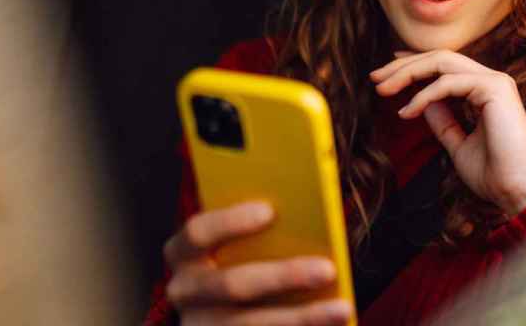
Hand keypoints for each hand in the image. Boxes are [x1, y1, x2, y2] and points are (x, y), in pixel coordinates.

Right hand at [164, 202, 352, 324]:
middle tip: (328, 269)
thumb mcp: (237, 243)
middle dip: (284, 276)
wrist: (220, 310)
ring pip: (253, 324)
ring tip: (342, 309)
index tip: (270, 210)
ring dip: (303, 318)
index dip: (231, 221)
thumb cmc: (239, 258)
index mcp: (183, 253)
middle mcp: (185, 292)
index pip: (198, 232)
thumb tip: (309, 214)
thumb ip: (261, 231)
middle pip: (233, 285)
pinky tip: (332, 321)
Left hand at [370, 50, 525, 214]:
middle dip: (404, 66)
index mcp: (485, 91)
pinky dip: (423, 96)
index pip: (444, 66)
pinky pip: (448, 83)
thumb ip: (442, 121)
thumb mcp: (457, 144)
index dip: (414, 64)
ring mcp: (494, 81)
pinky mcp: (495, 88)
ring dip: (407, 73)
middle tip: (374, 78)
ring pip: (442, 62)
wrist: (518, 191)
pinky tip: (407, 112)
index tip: (387, 73)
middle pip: (439, 58)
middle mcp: (491, 81)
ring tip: (383, 89)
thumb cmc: (494, 174)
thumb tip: (419, 103)